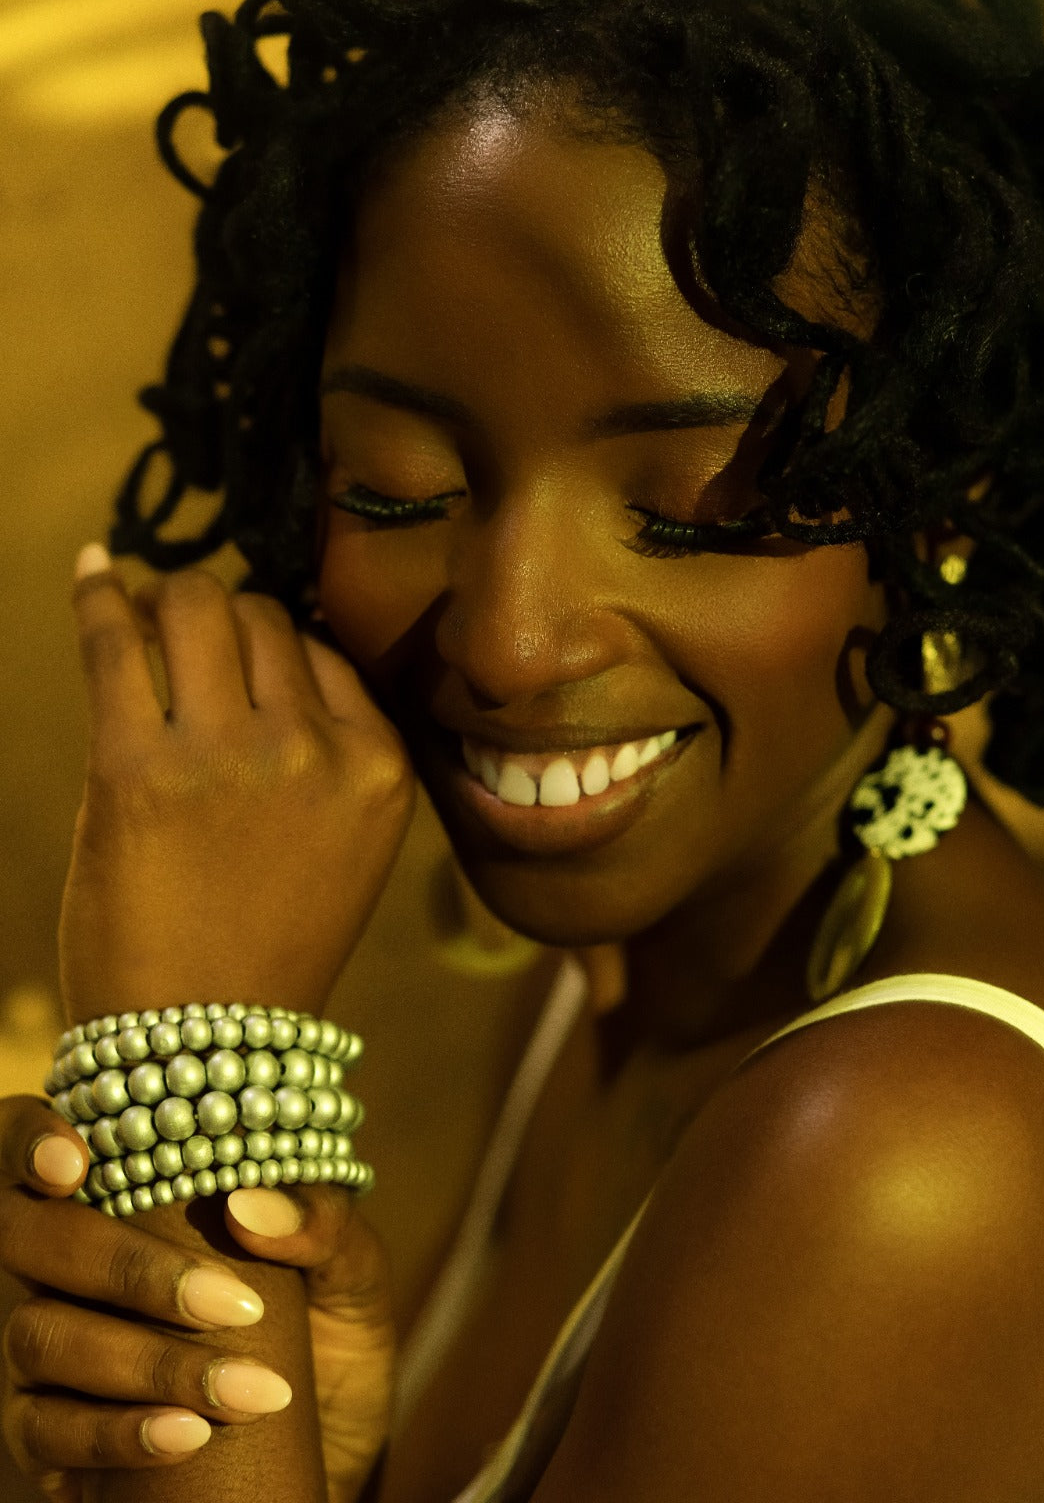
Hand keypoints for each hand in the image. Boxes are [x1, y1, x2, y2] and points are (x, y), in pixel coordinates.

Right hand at [0, 1099, 393, 1502]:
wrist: (327, 1445)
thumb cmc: (328, 1328)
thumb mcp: (350, 1269)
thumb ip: (323, 1222)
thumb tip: (248, 1207)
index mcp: (126, 1194)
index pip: (36, 1146)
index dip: (28, 1140)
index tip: (73, 1163)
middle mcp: (65, 1263)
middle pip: (32, 1236)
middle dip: (125, 1266)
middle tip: (232, 1304)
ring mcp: (48, 1346)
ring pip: (42, 1334)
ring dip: (146, 1363)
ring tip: (245, 1391)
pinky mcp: (49, 1434)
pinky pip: (47, 1431)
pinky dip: (117, 1434)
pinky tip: (186, 1436)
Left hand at [60, 548, 416, 1017]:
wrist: (199, 1045)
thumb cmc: (264, 942)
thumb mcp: (340, 842)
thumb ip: (320, 748)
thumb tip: (263, 640)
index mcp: (379, 768)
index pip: (324, 653)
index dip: (273, 648)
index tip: (237, 655)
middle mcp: (317, 750)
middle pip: (264, 617)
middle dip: (221, 615)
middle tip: (185, 631)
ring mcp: (230, 755)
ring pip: (200, 605)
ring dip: (169, 600)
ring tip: (143, 610)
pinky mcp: (139, 767)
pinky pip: (117, 641)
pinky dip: (100, 594)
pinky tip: (92, 571)